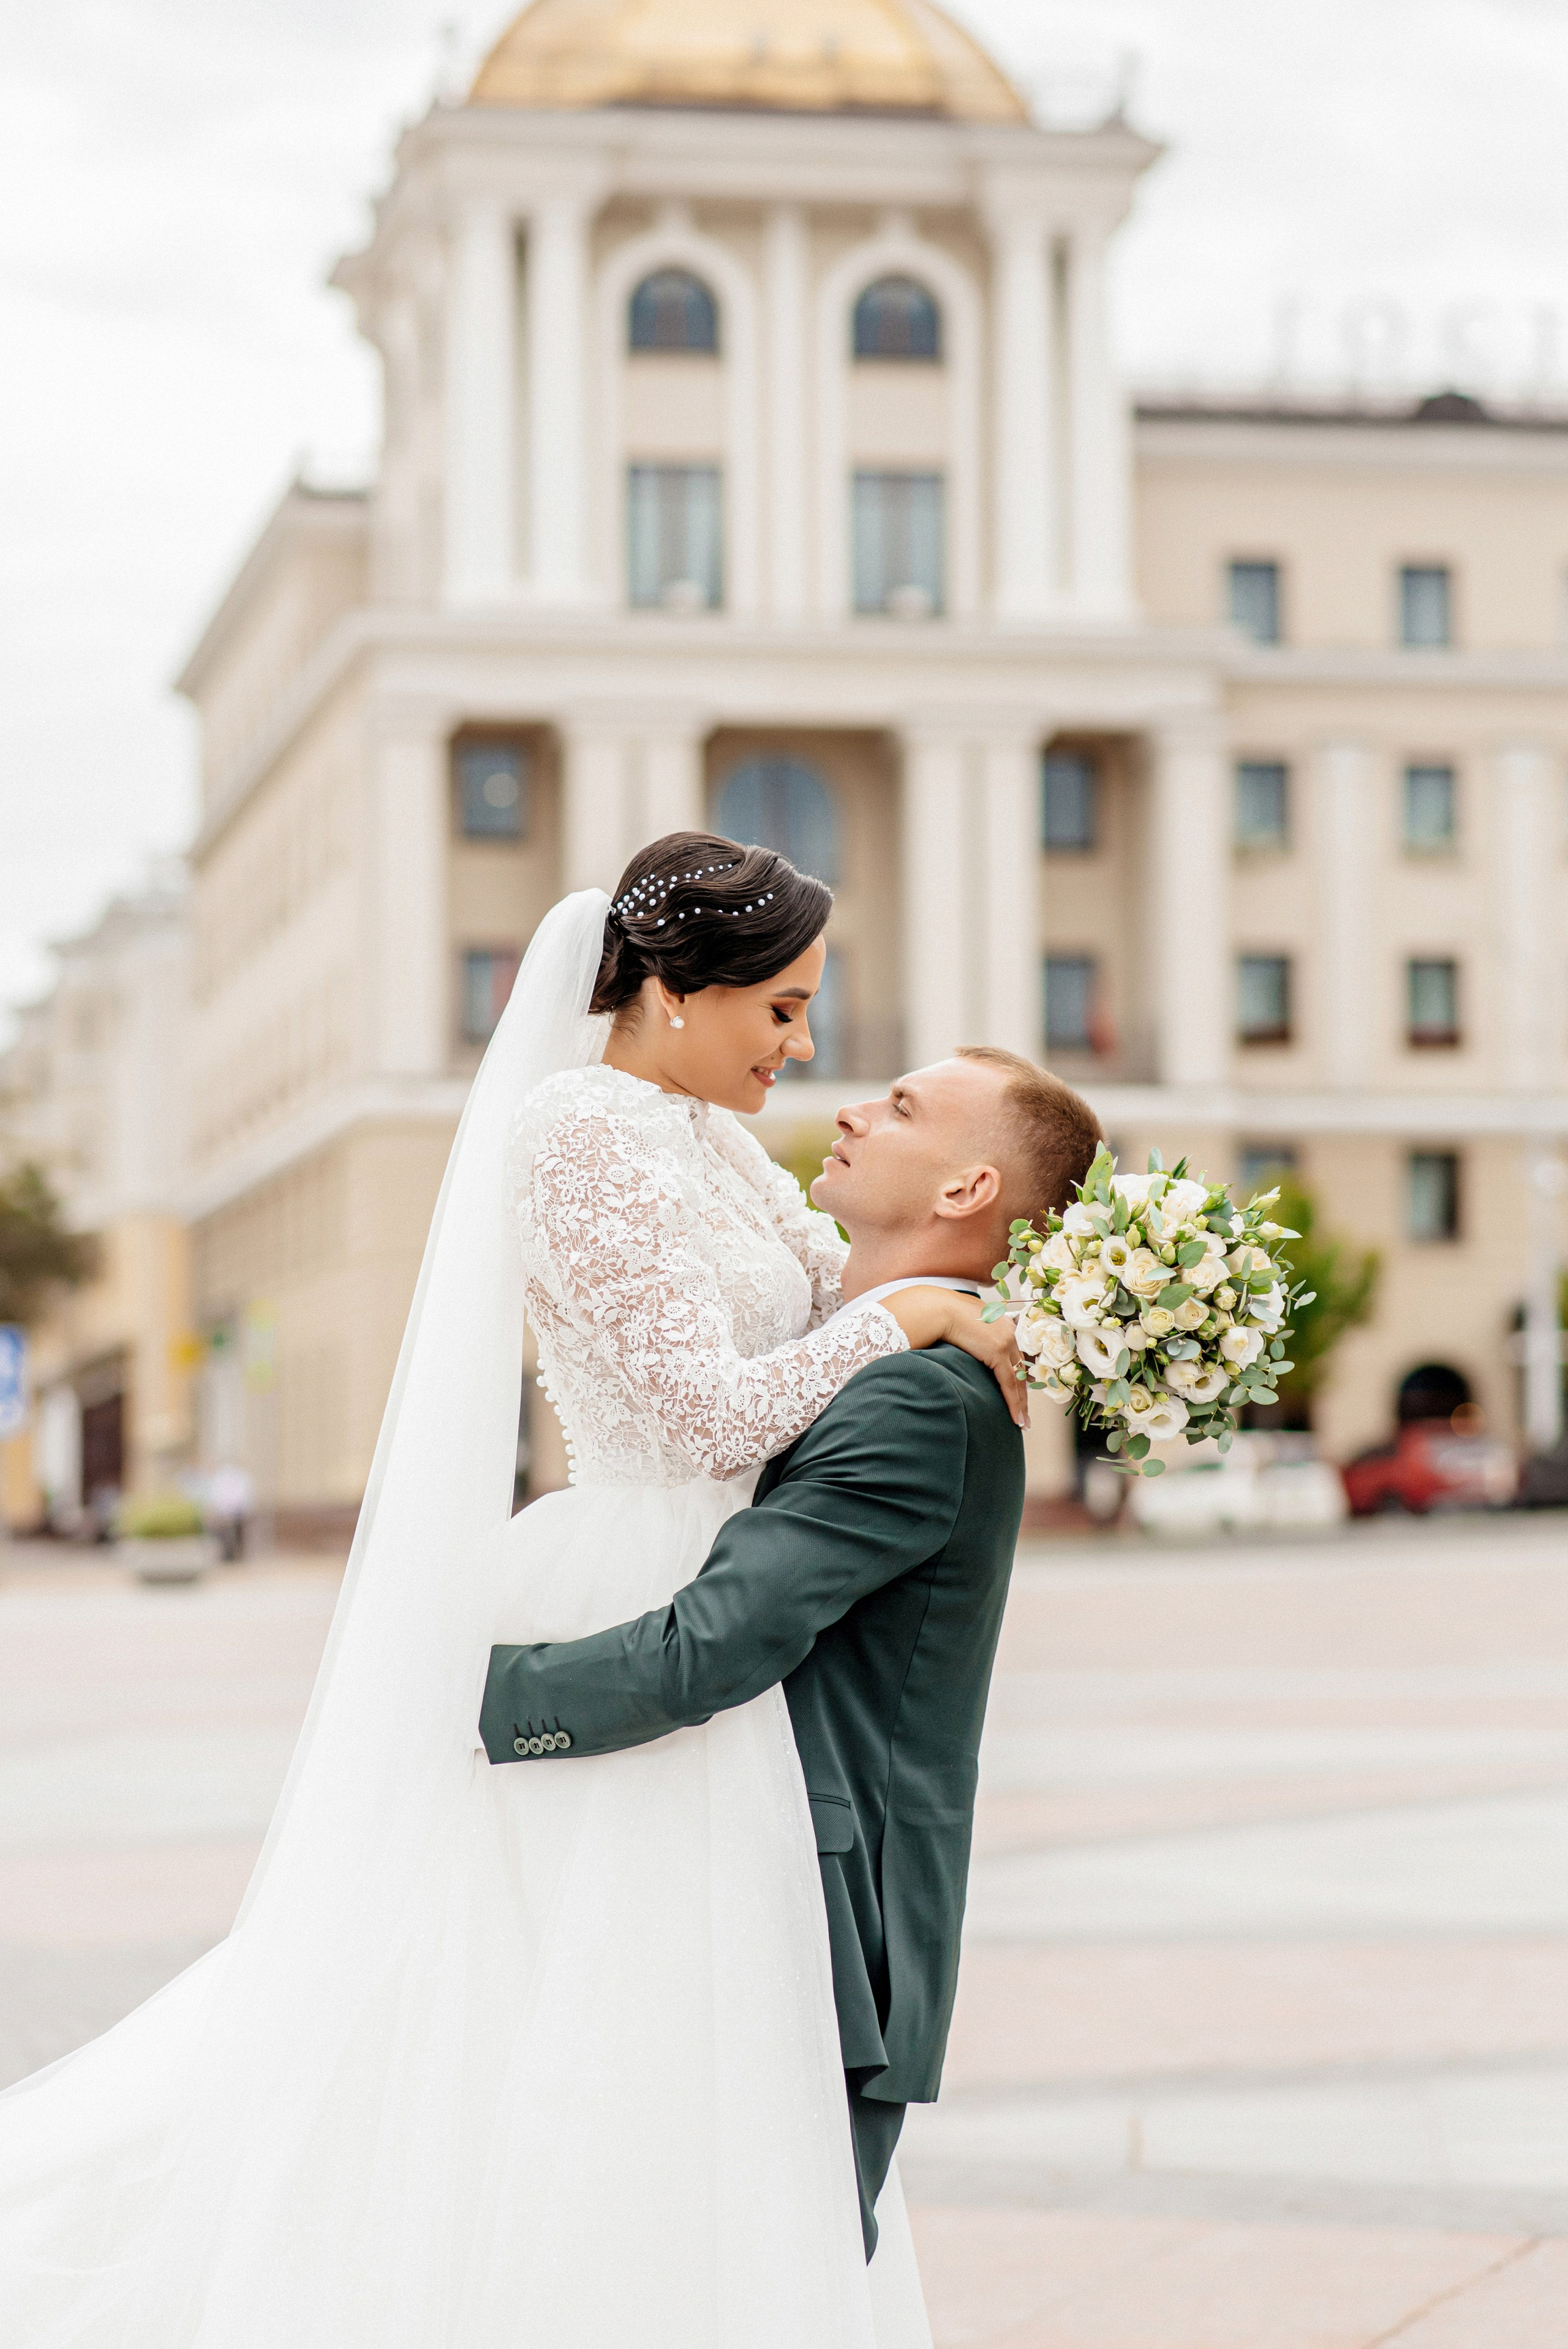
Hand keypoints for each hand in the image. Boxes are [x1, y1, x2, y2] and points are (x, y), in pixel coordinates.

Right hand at [882, 1288, 1028, 1428]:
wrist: (938, 1309)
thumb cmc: (944, 1314)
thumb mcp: (966, 1324)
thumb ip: (975, 1334)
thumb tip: (968, 1343)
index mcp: (1003, 1325)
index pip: (1016, 1357)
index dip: (1019, 1377)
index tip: (1022, 1393)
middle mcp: (1010, 1333)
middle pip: (1021, 1370)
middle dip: (1024, 1394)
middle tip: (1026, 1414)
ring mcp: (1006, 1342)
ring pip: (1018, 1380)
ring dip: (1021, 1404)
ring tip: (1023, 1422)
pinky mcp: (997, 1352)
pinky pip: (1009, 1384)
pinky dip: (1013, 1403)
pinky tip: (1016, 1417)